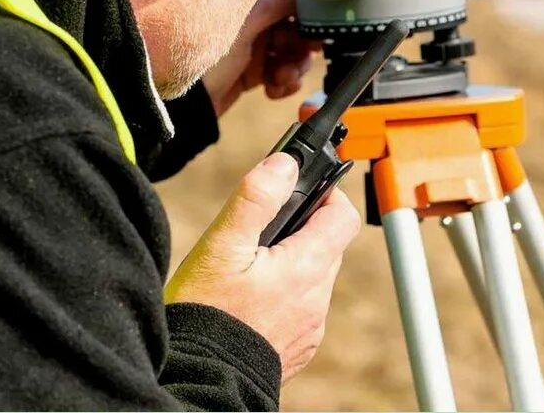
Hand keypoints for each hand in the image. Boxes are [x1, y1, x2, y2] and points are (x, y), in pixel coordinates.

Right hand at [165, 153, 361, 381]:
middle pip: (329, 245)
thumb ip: (256, 198)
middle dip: (304, 227)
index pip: (343, 215)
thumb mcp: (222, 245)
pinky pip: (303, 308)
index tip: (301, 190)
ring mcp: (310, 326)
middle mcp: (317, 298)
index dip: (327, 194)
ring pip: (315, 277)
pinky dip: (286, 295)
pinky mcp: (298, 347)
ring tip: (251, 266)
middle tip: (264, 228)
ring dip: (294, 263)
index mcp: (306, 267)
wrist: (199, 379)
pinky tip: (252, 298)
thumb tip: (285, 164)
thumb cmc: (207, 315)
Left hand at [203, 0, 320, 115]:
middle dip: (304, 35)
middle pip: (297, 14)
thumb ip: (277, 1)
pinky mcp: (254, 67)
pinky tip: (274, 88)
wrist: (182, 108)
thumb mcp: (244, 26)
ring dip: (296, 62)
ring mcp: (253, 40)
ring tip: (283, 76)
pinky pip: (284, 68)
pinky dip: (285, 79)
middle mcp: (251, 11)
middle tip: (304, 48)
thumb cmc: (200, 58)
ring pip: (295, 44)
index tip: (312, 9)